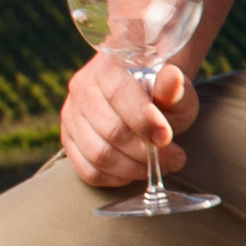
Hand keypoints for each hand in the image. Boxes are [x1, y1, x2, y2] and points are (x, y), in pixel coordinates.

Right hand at [59, 52, 195, 191]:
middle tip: (174, 158)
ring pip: (97, 154)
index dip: (144, 121)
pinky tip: (134, 173)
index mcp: (107, 67)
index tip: (167, 138)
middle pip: (110, 130)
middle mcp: (83, 88)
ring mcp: (72, 115)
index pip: (120, 94)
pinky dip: (113, 178)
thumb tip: (173, 80)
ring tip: (157, 166)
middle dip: (146, 151)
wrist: (143, 91)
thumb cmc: (162, 92)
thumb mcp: (176, 88)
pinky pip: (86, 169)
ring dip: (133, 168)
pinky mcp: (69, 139)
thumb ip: (174, 89)